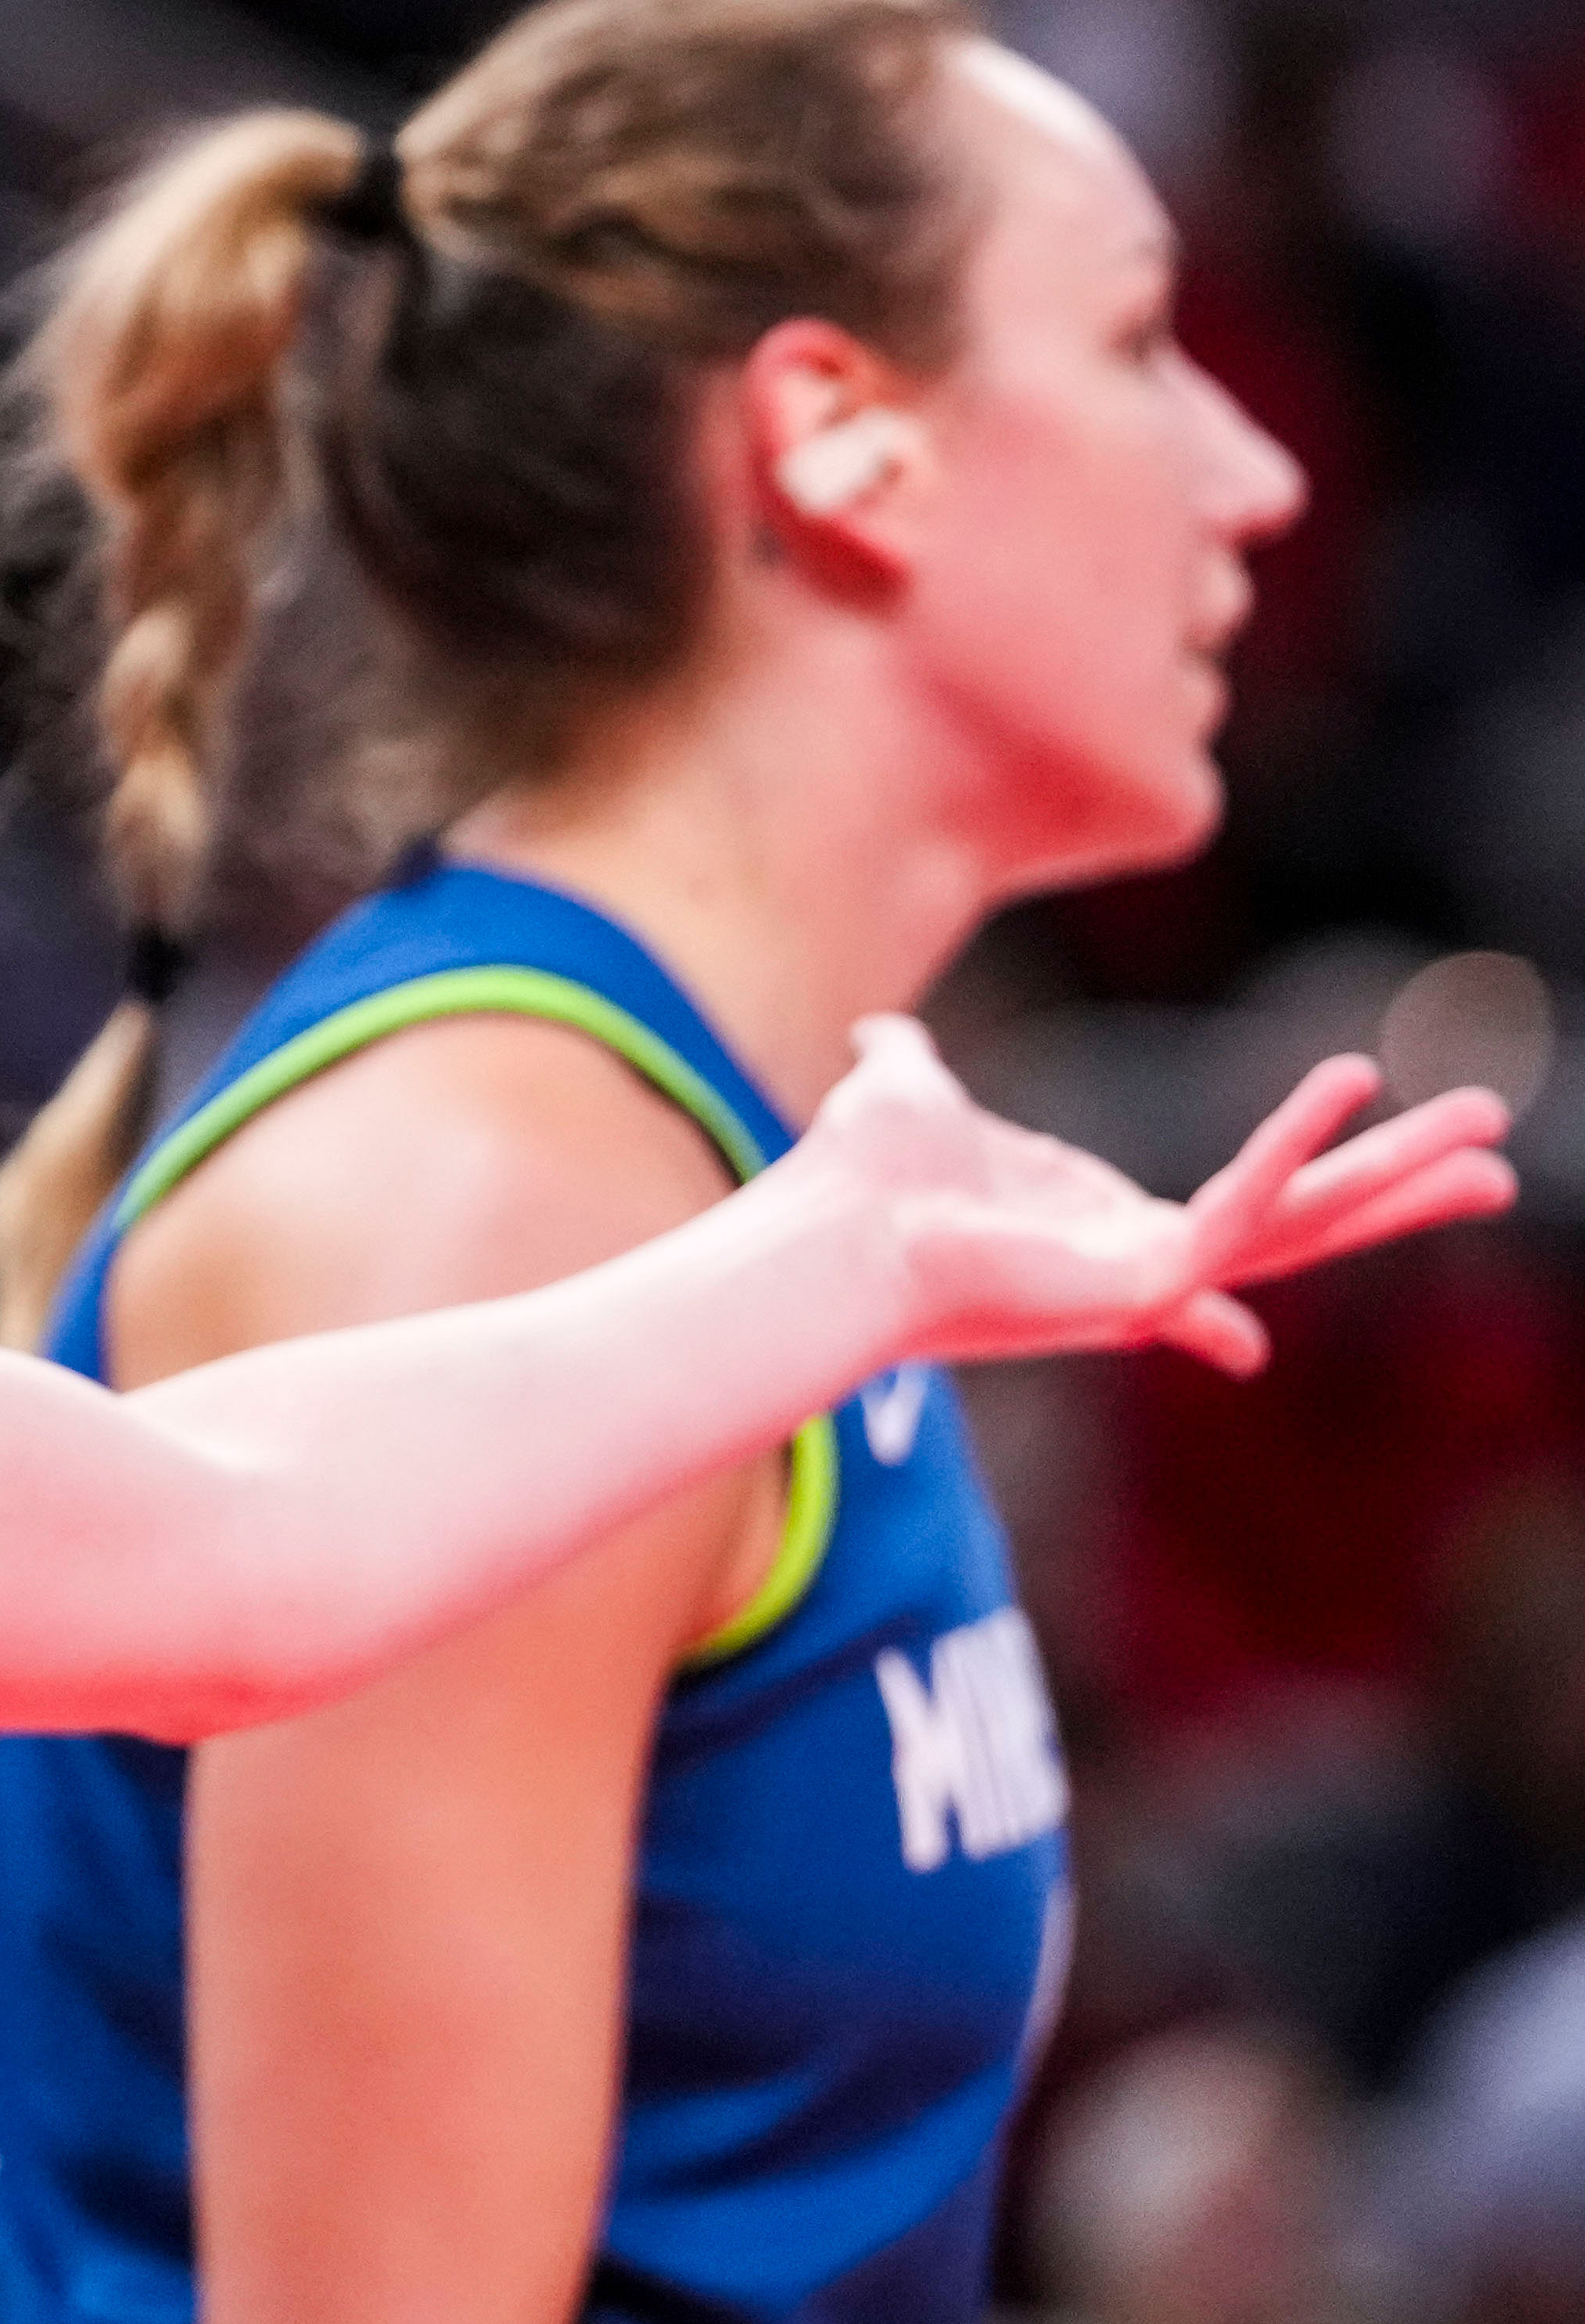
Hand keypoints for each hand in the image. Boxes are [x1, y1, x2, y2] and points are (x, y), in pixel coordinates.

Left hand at [803, 1014, 1515, 1376]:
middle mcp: (1141, 1260)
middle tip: (1495, 1155)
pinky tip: (1348, 1081)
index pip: (1238, 1213)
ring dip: (1397, 1178)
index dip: (1307, 1187)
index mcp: (1105, 1221)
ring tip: (1490, 1139)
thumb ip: (904, 1065)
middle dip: (1398, 1186)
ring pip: (1304, 1225)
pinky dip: (1290, 1145)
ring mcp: (1149, 1281)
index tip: (1382, 1187)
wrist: (828, 1227)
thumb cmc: (859, 1180)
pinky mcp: (1140, 1286)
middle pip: (1302, 1219)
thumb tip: (876, 1037)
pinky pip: (1238, 1209)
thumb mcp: (905, 1094)